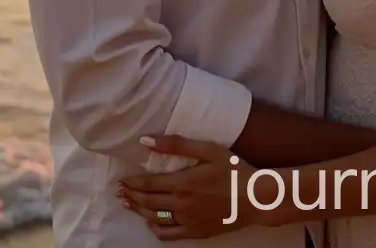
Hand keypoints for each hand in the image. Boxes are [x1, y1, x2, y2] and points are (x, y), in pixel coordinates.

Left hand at [118, 136, 264, 240]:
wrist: (255, 197)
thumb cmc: (234, 169)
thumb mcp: (209, 150)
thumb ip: (177, 145)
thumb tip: (146, 141)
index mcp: (183, 183)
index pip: (148, 184)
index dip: (132, 183)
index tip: (121, 181)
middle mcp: (181, 204)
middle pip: (148, 201)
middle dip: (131, 195)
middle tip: (119, 192)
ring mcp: (188, 221)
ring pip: (155, 217)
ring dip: (139, 210)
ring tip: (129, 204)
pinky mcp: (196, 232)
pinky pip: (170, 234)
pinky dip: (156, 229)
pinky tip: (151, 223)